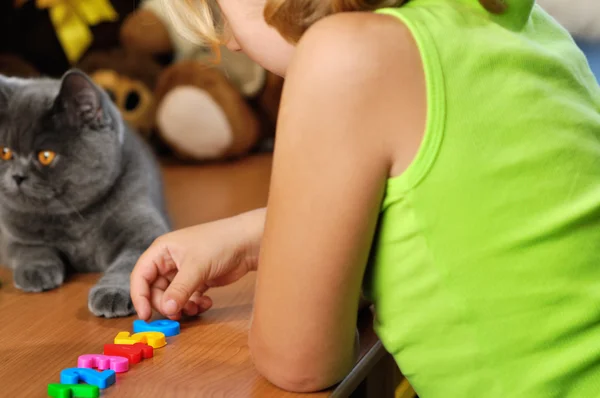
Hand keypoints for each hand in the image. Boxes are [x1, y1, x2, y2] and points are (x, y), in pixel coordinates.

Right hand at [130, 208, 264, 320]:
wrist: (248, 243)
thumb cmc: (220, 243)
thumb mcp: (196, 267)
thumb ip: (179, 290)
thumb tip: (166, 310)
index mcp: (162, 250)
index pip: (140, 276)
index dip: (139, 297)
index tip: (145, 316)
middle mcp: (169, 260)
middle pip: (155, 290)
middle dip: (166, 304)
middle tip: (177, 314)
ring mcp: (184, 271)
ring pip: (172, 296)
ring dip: (182, 306)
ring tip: (196, 307)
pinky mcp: (198, 279)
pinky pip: (187, 298)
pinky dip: (194, 304)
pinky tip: (206, 302)